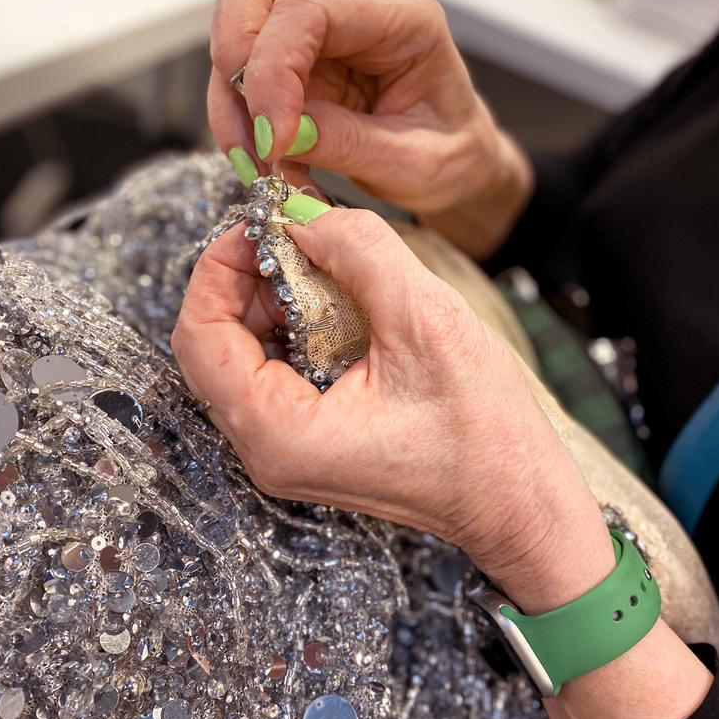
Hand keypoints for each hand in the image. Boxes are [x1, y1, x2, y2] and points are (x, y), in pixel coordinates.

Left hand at [173, 204, 712, 718]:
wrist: (519, 504)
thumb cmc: (485, 434)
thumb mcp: (426, 321)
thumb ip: (360, 253)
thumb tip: (307, 214)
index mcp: (279, 433)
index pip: (199, 338)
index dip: (216, 268)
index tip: (257, 225)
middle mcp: (267, 449)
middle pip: (212, 345)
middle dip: (243, 279)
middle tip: (291, 235)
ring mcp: (286, 449)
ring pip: (241, 355)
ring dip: (269, 299)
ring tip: (319, 262)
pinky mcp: (310, 440)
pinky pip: (274, 371)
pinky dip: (293, 325)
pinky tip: (334, 300)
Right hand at [208, 0, 532, 254]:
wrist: (459, 164)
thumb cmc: (452, 155)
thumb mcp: (415, 164)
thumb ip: (348, 143)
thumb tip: (279, 136)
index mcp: (402, 15)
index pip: (309, 7)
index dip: (274, 68)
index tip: (274, 140)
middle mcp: (354, 5)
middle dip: (236, 59)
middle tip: (254, 136)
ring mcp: (319, 26)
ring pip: (236, 21)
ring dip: (231, 96)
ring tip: (260, 163)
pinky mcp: (296, 57)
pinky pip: (240, 69)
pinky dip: (238, 115)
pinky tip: (266, 159)